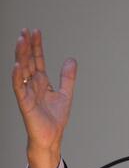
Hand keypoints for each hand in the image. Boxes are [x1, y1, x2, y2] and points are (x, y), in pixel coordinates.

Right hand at [12, 29, 76, 167]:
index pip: (37, 60)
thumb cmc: (55, 118)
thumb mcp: (65, 93)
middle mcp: (32, 85)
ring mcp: (27, 93)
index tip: (35, 31)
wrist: (51, 137)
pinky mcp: (25, 104)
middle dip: (26, 46)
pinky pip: (19, 88)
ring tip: (21, 41)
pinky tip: (18, 65)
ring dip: (21, 56)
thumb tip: (71, 60)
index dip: (36, 46)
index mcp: (41, 82)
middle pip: (28, 61)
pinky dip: (17, 77)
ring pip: (22, 71)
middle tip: (25, 30)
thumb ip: (67, 77)